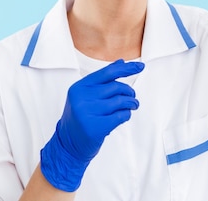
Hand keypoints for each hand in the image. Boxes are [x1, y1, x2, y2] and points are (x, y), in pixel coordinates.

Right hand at [40, 59, 143, 191]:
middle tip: (132, 97)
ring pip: (120, 101)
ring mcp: (87, 113)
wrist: (67, 145)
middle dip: (129, 91)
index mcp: (79, 87)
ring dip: (131, 103)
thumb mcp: (86, 95)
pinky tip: (124, 115)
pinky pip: (120, 116)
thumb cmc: (80, 118)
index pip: (107, 72)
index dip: (126, 69)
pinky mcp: (95, 127)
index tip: (140, 66)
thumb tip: (121, 62)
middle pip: (116, 87)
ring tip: (132, 105)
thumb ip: (103, 80)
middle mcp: (81, 98)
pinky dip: (126, 114)